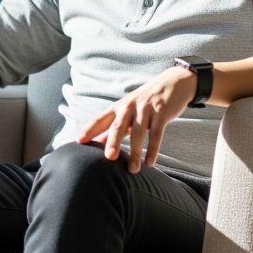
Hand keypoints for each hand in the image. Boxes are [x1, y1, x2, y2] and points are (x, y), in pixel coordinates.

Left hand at [76, 66, 197, 172]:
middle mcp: (129, 107)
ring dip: (135, 153)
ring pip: (138, 133)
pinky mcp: (161, 113)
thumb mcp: (128, 110)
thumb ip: (115, 125)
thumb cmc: (146, 101)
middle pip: (118, 126)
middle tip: (109, 158)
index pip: (100, 119)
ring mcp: (145, 109)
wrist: (174, 83)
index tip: (78, 142)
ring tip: (132, 170)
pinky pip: (156, 134)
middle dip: (113, 142)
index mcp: (118, 106)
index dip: (89, 130)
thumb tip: (99, 141)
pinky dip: (153, 149)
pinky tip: (150, 163)